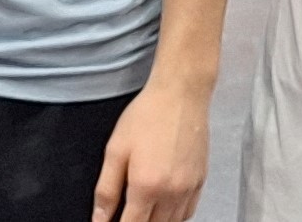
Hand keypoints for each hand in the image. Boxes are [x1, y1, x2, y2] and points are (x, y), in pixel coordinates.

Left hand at [92, 74, 212, 221]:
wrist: (181, 93)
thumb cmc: (148, 115)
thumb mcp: (116, 150)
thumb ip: (106, 190)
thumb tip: (100, 219)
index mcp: (146, 186)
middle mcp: (171, 193)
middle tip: (127, 210)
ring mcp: (189, 188)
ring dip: (156, 221)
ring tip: (144, 207)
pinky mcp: (201, 180)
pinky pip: (188, 212)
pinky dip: (175, 216)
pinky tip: (164, 204)